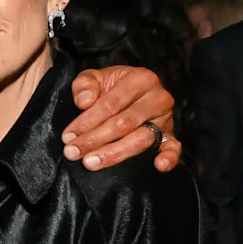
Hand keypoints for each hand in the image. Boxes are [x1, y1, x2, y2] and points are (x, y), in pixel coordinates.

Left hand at [61, 66, 180, 171]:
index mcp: (141, 79)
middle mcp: (158, 98)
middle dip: (95, 140)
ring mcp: (166, 118)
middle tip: (73, 152)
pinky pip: (174, 147)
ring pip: (141, 139)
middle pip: (124, 123)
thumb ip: (85, 85)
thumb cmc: (110, 86)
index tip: (68, 136)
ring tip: (91, 162)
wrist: (130, 90)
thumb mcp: (94, 77)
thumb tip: (84, 102)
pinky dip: (169, 157)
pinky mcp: (170, 135)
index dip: (87, 121)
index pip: (110, 104)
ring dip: (114, 154)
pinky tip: (158, 166)